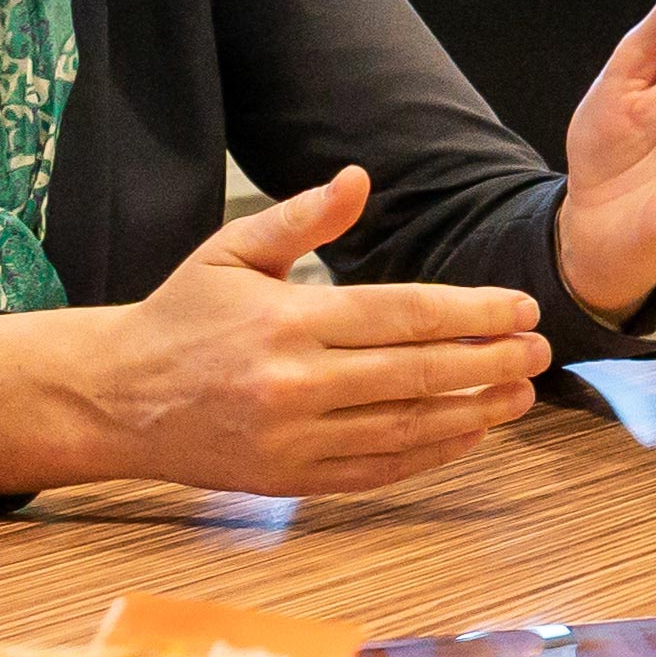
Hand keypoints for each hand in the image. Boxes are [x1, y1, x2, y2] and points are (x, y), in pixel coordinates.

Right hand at [0, 167, 553, 498]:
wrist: (115, 398)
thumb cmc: (179, 317)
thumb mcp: (229, 252)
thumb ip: (301, 219)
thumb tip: (360, 178)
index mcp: (287, 321)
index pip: (402, 315)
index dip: (470, 313)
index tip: (520, 309)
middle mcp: (294, 383)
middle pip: (416, 373)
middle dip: (488, 362)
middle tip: (540, 351)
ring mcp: (293, 438)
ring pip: (405, 428)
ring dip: (474, 413)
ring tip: (522, 395)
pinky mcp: (289, 478)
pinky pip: (376, 470)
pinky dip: (428, 455)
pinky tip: (468, 434)